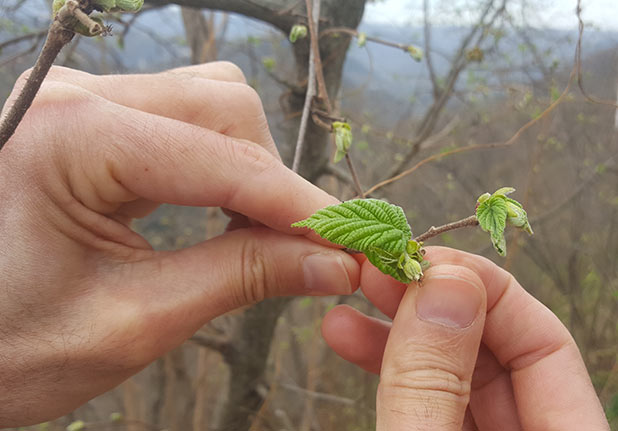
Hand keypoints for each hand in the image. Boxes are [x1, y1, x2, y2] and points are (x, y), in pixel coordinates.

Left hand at [0, 62, 358, 426]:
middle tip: (302, 249)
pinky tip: (225, 214)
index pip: (224, 159)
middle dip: (274, 180)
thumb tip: (329, 263)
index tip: (351, 245)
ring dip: (249, 166)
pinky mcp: (85, 122)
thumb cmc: (0, 351)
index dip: (299, 207)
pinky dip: (219, 164)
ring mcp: (77, 102)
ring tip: (261, 234)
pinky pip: (179, 121)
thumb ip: (238, 279)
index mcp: (67, 138)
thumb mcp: (129, 324)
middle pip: (225, 107)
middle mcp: (73, 97)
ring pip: (208, 103)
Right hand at [323, 247, 608, 429]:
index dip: (484, 290)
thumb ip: (434, 383)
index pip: (546, 346)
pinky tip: (352, 339)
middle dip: (430, 305)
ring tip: (346, 304)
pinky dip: (391, 372)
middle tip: (377, 270)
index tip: (421, 259)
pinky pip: (429, 401)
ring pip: (454, 377)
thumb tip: (447, 282)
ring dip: (398, 335)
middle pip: (496, 354)